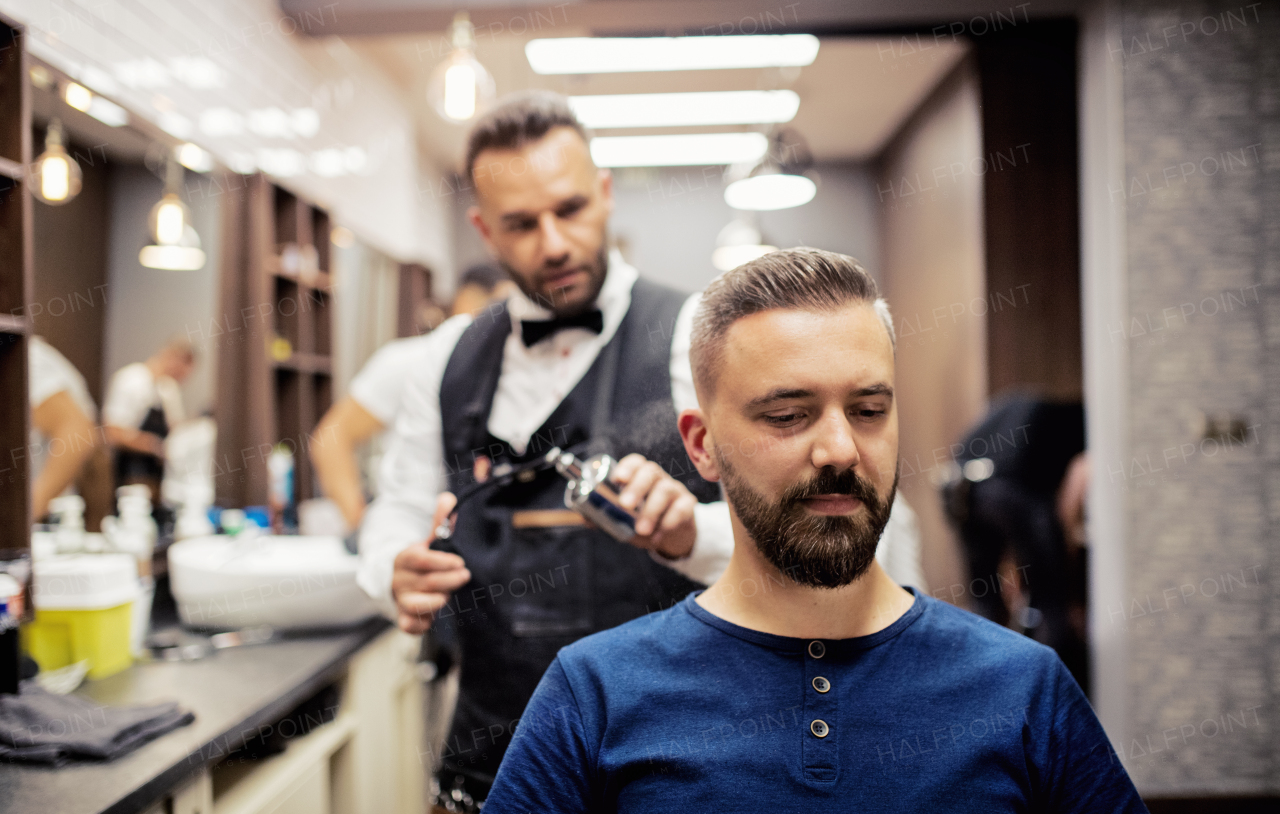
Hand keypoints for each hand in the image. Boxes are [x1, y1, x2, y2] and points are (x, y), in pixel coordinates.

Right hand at [391, 493, 469, 633]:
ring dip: (435, 602)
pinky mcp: (403, 618)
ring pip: (414, 605)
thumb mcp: (430, 541)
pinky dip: (421, 624)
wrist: (397, 581)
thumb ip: (440, 523)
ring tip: (448, 596)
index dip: (440, 561)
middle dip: (447, 580)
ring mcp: (400, 600)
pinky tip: (434, 618)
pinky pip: (409, 626)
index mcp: (405, 558)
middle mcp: (399, 580)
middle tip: (465, 576)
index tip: (459, 561)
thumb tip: (449, 498)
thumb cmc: (422, 560)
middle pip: (423, 582)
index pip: (419, 559)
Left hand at [610, 453, 697, 559]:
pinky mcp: (688, 504)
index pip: (636, 462)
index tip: (617, 479)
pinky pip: (682, 508)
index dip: (627, 467)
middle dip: (637, 487)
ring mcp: (674, 490)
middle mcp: (658, 478)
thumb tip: (585, 519)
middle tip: (625, 505)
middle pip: (650, 472)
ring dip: (652, 510)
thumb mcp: (624, 519)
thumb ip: (606, 516)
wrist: (672, 535)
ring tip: (642, 530)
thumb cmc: (643, 520)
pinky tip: (659, 535)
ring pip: (666, 490)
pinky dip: (670, 521)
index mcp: (640, 476)